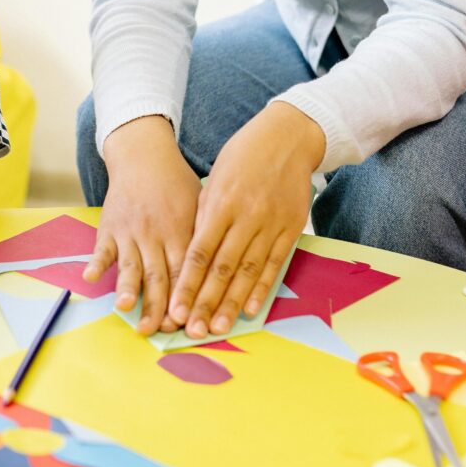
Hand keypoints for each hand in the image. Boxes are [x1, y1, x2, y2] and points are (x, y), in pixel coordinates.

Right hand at [85, 117, 200, 333]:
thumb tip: (221, 278)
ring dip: (127, 288)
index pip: (185, 272)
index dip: (184, 299)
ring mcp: (131, 232)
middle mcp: (156, 234)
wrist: (145, 156)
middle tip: (155, 330)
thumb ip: (206, 242)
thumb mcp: (200, 207)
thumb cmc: (177, 186)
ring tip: (125, 309)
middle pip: (157, 276)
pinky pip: (102, 248)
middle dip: (156, 305)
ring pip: (130, 265)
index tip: (184, 323)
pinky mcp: (110, 227)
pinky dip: (97, 263)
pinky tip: (90, 278)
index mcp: (182, 232)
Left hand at [168, 102, 322, 337]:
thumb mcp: (215, 179)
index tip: (175, 309)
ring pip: (247, 271)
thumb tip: (192, 255)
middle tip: (192, 330)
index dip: (187, 284)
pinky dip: (261, 288)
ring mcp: (271, 224)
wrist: (289, 136)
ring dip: (232, 303)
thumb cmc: (243, 156)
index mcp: (220, 204)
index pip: (199, 253)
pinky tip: (251, 310)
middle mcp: (246, 217)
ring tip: (217, 327)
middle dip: (205, 302)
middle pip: (222, 269)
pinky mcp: (291, 229)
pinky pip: (274, 264)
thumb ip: (204, 217)